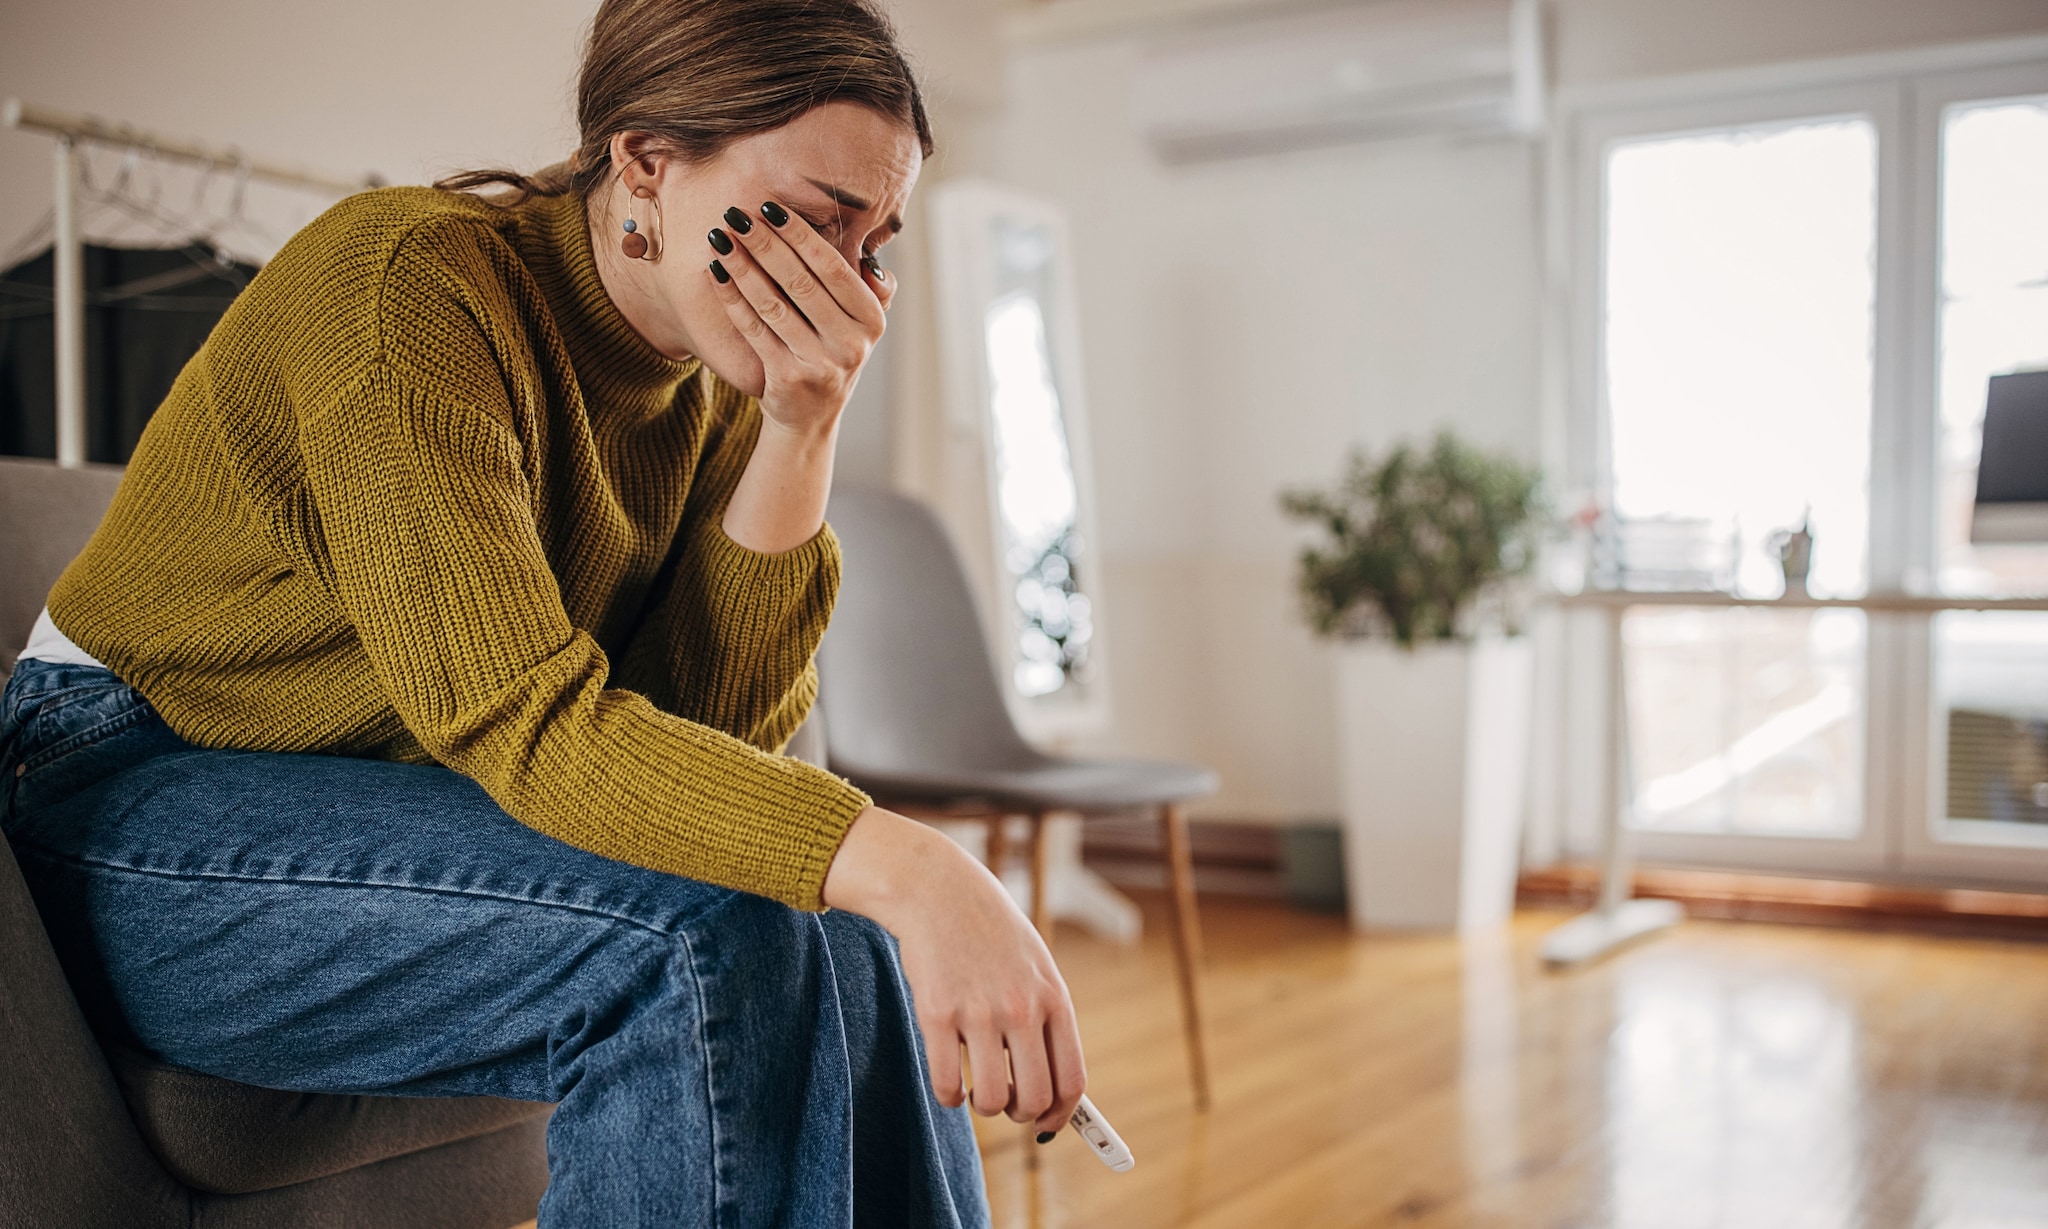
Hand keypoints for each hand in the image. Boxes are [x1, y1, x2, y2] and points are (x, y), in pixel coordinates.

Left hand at [706, 203, 894, 439]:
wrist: (810, 418)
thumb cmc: (832, 355)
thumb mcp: (862, 326)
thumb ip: (873, 290)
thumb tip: (871, 260)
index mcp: (872, 321)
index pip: (833, 268)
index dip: (801, 236)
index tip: (771, 208)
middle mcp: (851, 344)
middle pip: (801, 282)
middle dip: (765, 244)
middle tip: (737, 214)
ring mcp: (820, 364)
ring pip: (774, 304)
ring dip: (743, 267)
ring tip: (720, 238)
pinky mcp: (788, 379)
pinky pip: (754, 329)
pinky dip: (732, 299)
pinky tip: (715, 273)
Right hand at [823, 807, 1087, 1135]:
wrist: (938, 890)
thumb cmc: (990, 932)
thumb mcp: (1035, 967)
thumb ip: (1047, 1019)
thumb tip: (1057, 1087)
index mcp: (1054, 998)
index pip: (1072, 1079)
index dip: (1063, 1115)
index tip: (1049, 1127)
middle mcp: (1022, 1008)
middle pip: (1034, 1098)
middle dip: (1021, 1114)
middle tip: (1006, 1102)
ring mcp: (979, 1012)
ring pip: (989, 1099)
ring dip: (983, 1106)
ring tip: (975, 1089)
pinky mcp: (937, 1013)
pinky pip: (946, 1083)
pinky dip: (948, 1096)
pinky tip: (949, 1083)